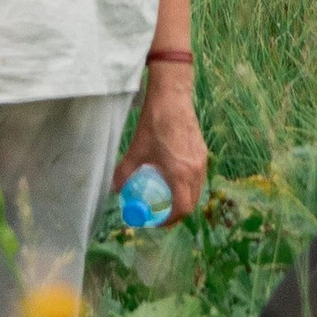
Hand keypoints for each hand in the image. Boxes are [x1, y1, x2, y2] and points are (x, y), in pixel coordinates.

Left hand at [120, 70, 208, 223]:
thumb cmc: (154, 123)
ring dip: (184, 197)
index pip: (182, 209)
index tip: (156, 220)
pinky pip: (198, 176)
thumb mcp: (136, 150)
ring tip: (167, 195)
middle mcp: (196, 170)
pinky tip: (174, 175)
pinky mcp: (202, 150)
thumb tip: (114, 189)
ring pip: (197, 189)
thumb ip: (124, 172)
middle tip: (160, 211)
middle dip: (176, 211)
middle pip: (191, 202)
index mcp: (181, 174)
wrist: (171, 96)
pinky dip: (188, 183)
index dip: (169, 220)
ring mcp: (201, 160)